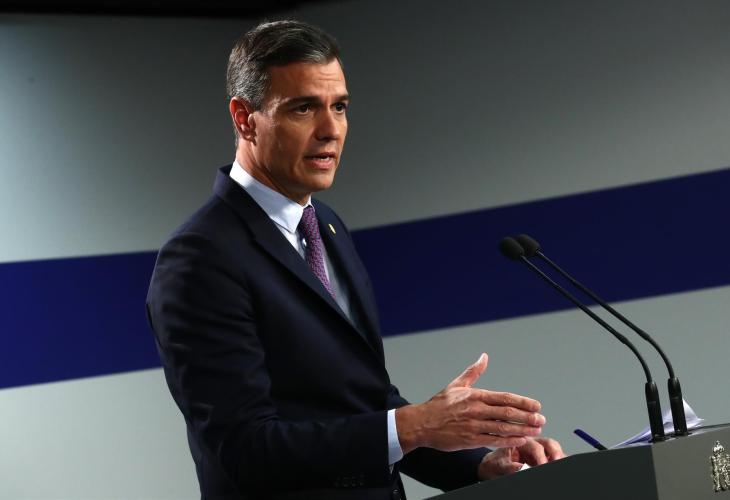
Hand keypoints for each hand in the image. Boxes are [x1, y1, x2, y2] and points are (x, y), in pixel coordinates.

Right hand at [395, 353, 544, 453]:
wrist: (420, 423)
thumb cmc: (438, 405)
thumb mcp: (456, 385)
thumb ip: (473, 372)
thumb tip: (484, 357)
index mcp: (475, 395)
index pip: (504, 398)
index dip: (523, 402)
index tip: (537, 405)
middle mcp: (475, 409)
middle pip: (508, 413)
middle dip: (528, 417)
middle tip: (542, 420)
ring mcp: (473, 425)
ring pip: (503, 428)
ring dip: (522, 430)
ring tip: (536, 431)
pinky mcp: (469, 440)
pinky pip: (493, 440)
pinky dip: (509, 441)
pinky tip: (520, 440)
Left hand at [477, 437, 566, 479]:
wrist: (495, 465)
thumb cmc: (497, 462)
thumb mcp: (500, 464)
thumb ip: (510, 466)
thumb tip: (520, 468)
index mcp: (521, 440)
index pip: (535, 447)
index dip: (540, 457)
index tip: (543, 466)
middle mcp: (533, 443)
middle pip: (549, 443)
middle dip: (555, 452)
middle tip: (557, 461)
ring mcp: (540, 450)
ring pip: (554, 449)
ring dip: (559, 456)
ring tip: (560, 464)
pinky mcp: (544, 457)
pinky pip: (554, 457)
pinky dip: (558, 459)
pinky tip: (558, 465)